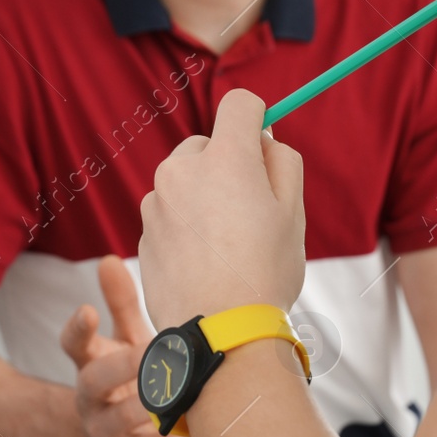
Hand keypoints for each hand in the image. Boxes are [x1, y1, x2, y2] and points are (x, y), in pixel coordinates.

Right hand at [61, 254, 191, 436]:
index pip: (73, 344)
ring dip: (149, 405)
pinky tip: (189, 434)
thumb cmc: (131, 381)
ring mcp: (103, 432)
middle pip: (93, 381)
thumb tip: (108, 259)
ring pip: (120, 418)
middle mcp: (90, 399)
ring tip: (177, 393)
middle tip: (149, 352)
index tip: (87, 309)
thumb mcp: (127, 341)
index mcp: (91, 364)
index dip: (78, 328)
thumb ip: (120, 304)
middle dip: (122, 366)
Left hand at [138, 89, 305, 329]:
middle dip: (228, 164)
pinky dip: (186, 226)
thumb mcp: (293, 212)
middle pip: (208, 144)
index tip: (264, 144)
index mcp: (225, 157)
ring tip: (228, 244)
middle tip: (252, 209)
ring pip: (186, 182)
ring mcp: (156, 202)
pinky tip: (205, 262)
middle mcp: (181, 170)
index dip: (257, 117)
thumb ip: (282, 161)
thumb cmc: (264, 272)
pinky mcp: (143, 233)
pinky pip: (170, 214)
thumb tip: (263, 139)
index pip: (239, 103)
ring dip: (204, 197)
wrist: (219, 332)